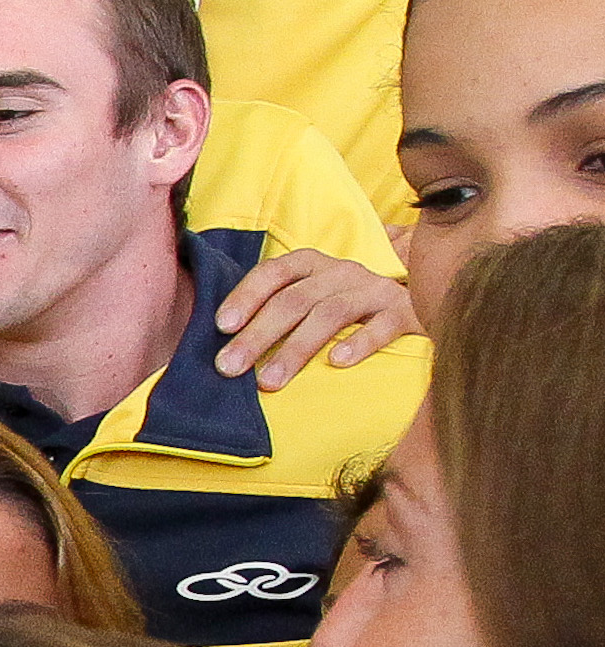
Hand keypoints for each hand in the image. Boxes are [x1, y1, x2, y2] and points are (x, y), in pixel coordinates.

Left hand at [213, 249, 417, 388]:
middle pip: (294, 299)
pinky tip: (337, 363)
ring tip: (269, 381)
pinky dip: (359, 343)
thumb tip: (226, 349)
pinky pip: (382, 325)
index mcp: (312, 265)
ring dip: (295, 349)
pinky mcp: (405, 312)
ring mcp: (374, 290)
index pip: (274, 272)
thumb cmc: (346, 307)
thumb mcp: (311, 299)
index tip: (222, 326)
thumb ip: (274, 313)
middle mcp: (341, 272)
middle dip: (258, 335)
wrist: (425, 294)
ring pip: (329, 314)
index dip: (246, 296)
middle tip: (230, 367)